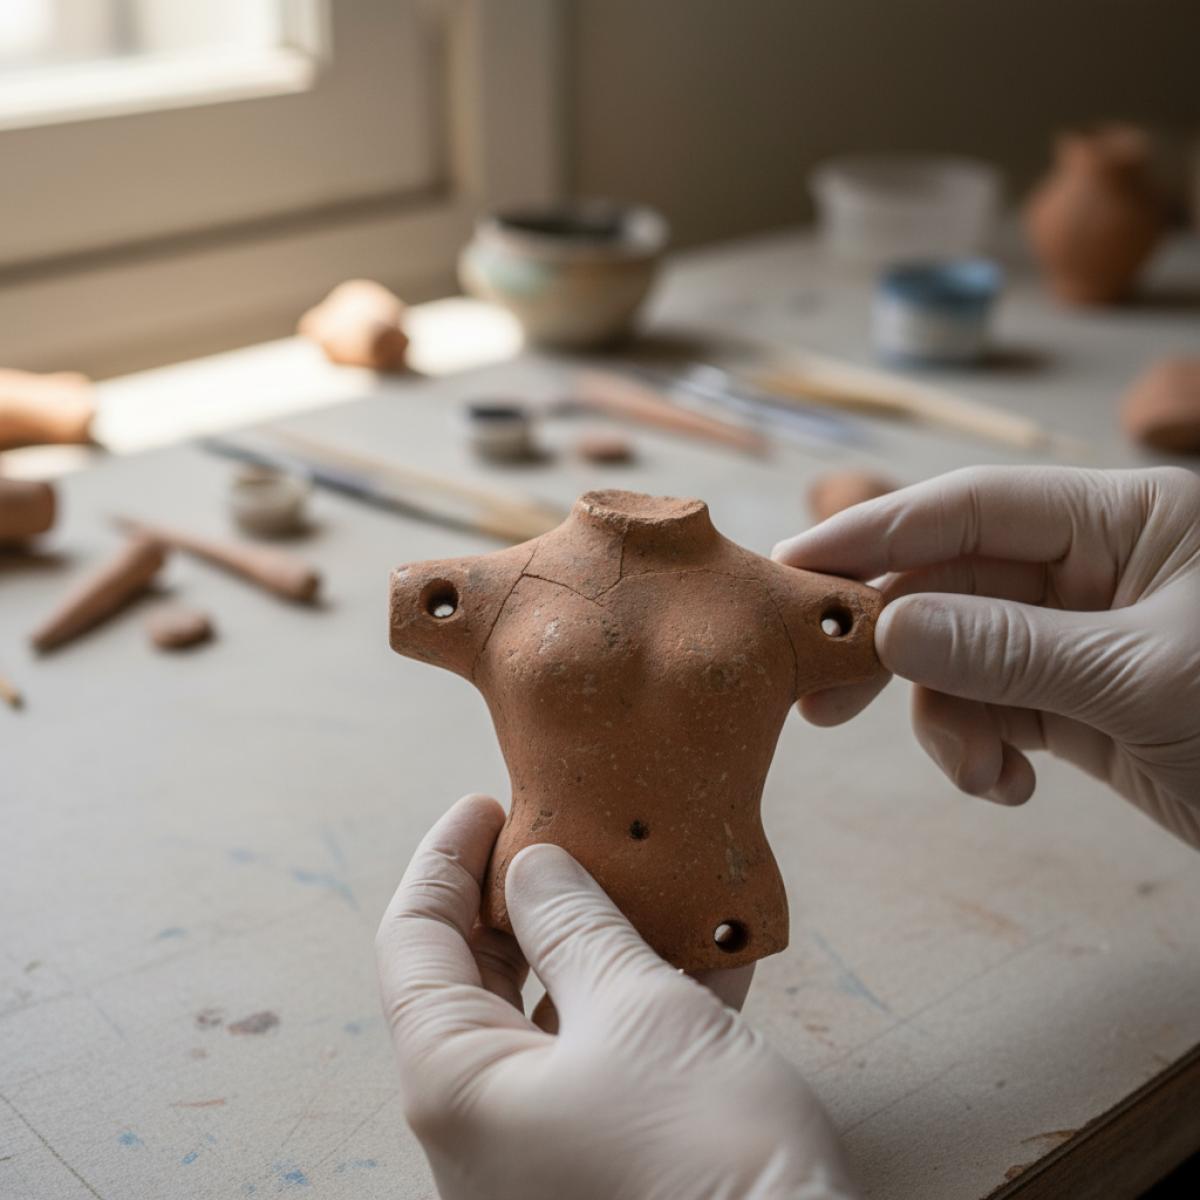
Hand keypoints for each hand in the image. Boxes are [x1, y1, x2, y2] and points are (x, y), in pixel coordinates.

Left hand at [376, 794, 858, 1199]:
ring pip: (550, 1014)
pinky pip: (604, 1059)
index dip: (444, 860)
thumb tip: (533, 866)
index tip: (488, 803)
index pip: (414, 942)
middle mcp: (481, 1125)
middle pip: (476, 977)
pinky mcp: (603, 1163)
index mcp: (455, 1085)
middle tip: (566, 833)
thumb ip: (577, 928)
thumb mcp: (638, 1012)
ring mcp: (540, 1149)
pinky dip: (643, 1000)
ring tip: (642, 876)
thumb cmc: (703, 1156)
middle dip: (522, 897)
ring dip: (599, 941)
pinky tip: (704, 950)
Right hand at [774, 466, 1199, 848]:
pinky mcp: (1074, 703)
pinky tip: (1011, 788)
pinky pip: (990, 711)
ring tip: (980, 773)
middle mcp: (1092, 569)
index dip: (879, 529)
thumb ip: (1010, 649)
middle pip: (952, 583)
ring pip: (961, 658)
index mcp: (1124, 520)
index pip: (974, 506)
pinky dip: (981, 752)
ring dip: (949, 719)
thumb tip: (890, 628)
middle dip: (893, 642)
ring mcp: (1077, 638)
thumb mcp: (1144, 679)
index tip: (797, 562)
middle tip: (820, 694)